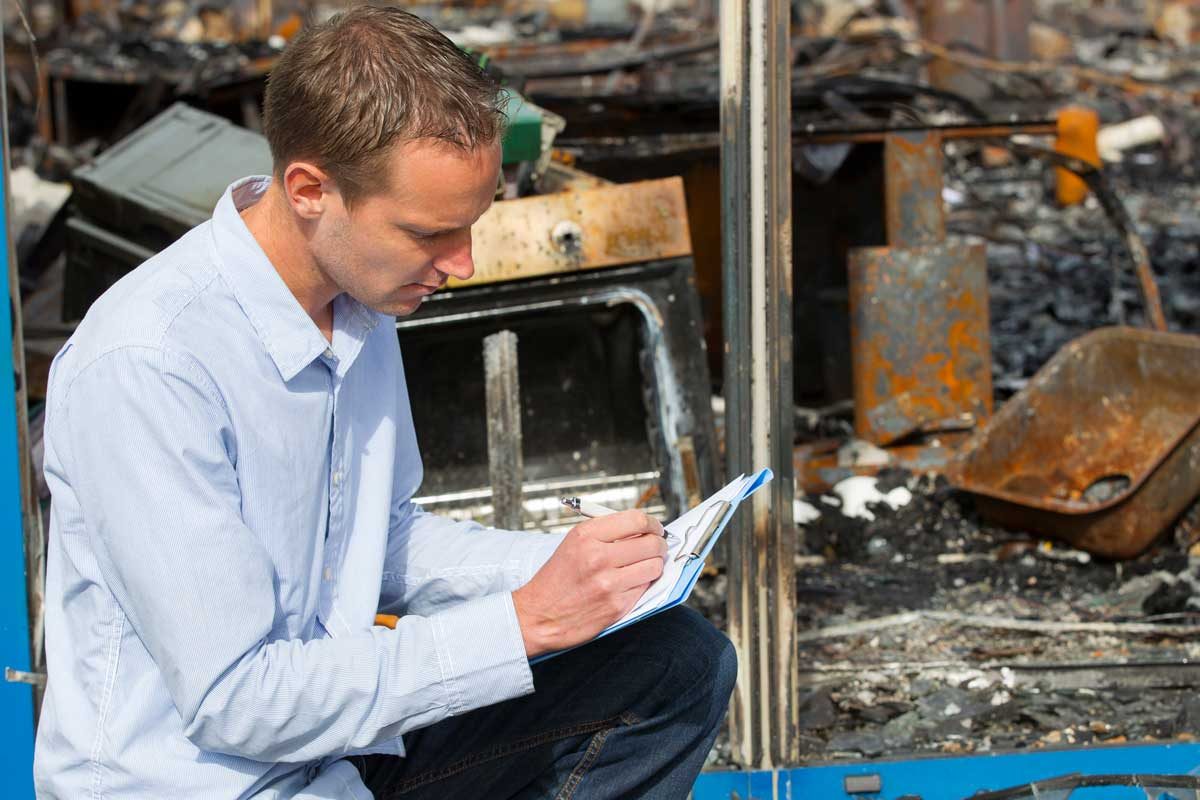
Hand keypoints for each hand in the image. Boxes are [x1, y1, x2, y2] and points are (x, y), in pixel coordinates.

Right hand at [512, 510, 666, 657]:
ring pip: (654, 566)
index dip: (652, 523)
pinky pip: (645, 588)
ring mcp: (608, 583)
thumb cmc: (556, 580)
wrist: (538, 616)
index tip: (654, 528)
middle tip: (657, 547)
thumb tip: (642, 529)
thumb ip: (605, 533)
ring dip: (655, 564)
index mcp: (586, 535)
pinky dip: (643, 584)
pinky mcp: (616, 606)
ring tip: (646, 565)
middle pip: (651, 543)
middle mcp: (598, 557)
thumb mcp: (573, 544)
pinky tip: (632, 583)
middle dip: (659, 544)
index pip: (636, 520)